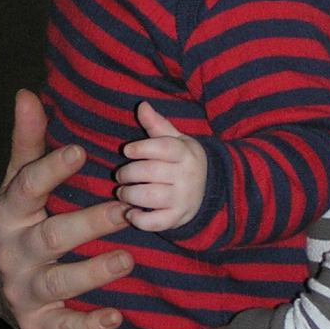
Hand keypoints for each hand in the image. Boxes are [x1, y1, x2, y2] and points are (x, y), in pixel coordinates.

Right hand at [0, 89, 132, 328]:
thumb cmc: (18, 225)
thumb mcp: (16, 185)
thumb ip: (27, 142)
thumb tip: (27, 92)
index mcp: (6, 214)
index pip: (26, 188)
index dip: (52, 169)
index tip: (83, 151)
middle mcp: (11, 253)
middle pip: (50, 237)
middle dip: (88, 224)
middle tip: (126, 209)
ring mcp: (23, 291)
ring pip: (59, 283)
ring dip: (94, 272)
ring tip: (128, 258)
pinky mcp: (39, 324)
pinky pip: (64, 328)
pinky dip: (89, 326)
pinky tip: (116, 317)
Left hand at [115, 101, 207, 231]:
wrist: (208, 188)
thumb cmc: (182, 160)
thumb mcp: (175, 140)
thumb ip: (157, 125)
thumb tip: (142, 106)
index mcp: (185, 153)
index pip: (163, 148)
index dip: (141, 148)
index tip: (127, 150)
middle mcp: (187, 176)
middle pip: (150, 172)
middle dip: (128, 173)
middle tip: (120, 175)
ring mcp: (183, 199)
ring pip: (150, 197)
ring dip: (130, 195)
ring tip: (123, 192)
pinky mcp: (178, 218)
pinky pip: (156, 222)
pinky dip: (140, 220)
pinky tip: (130, 212)